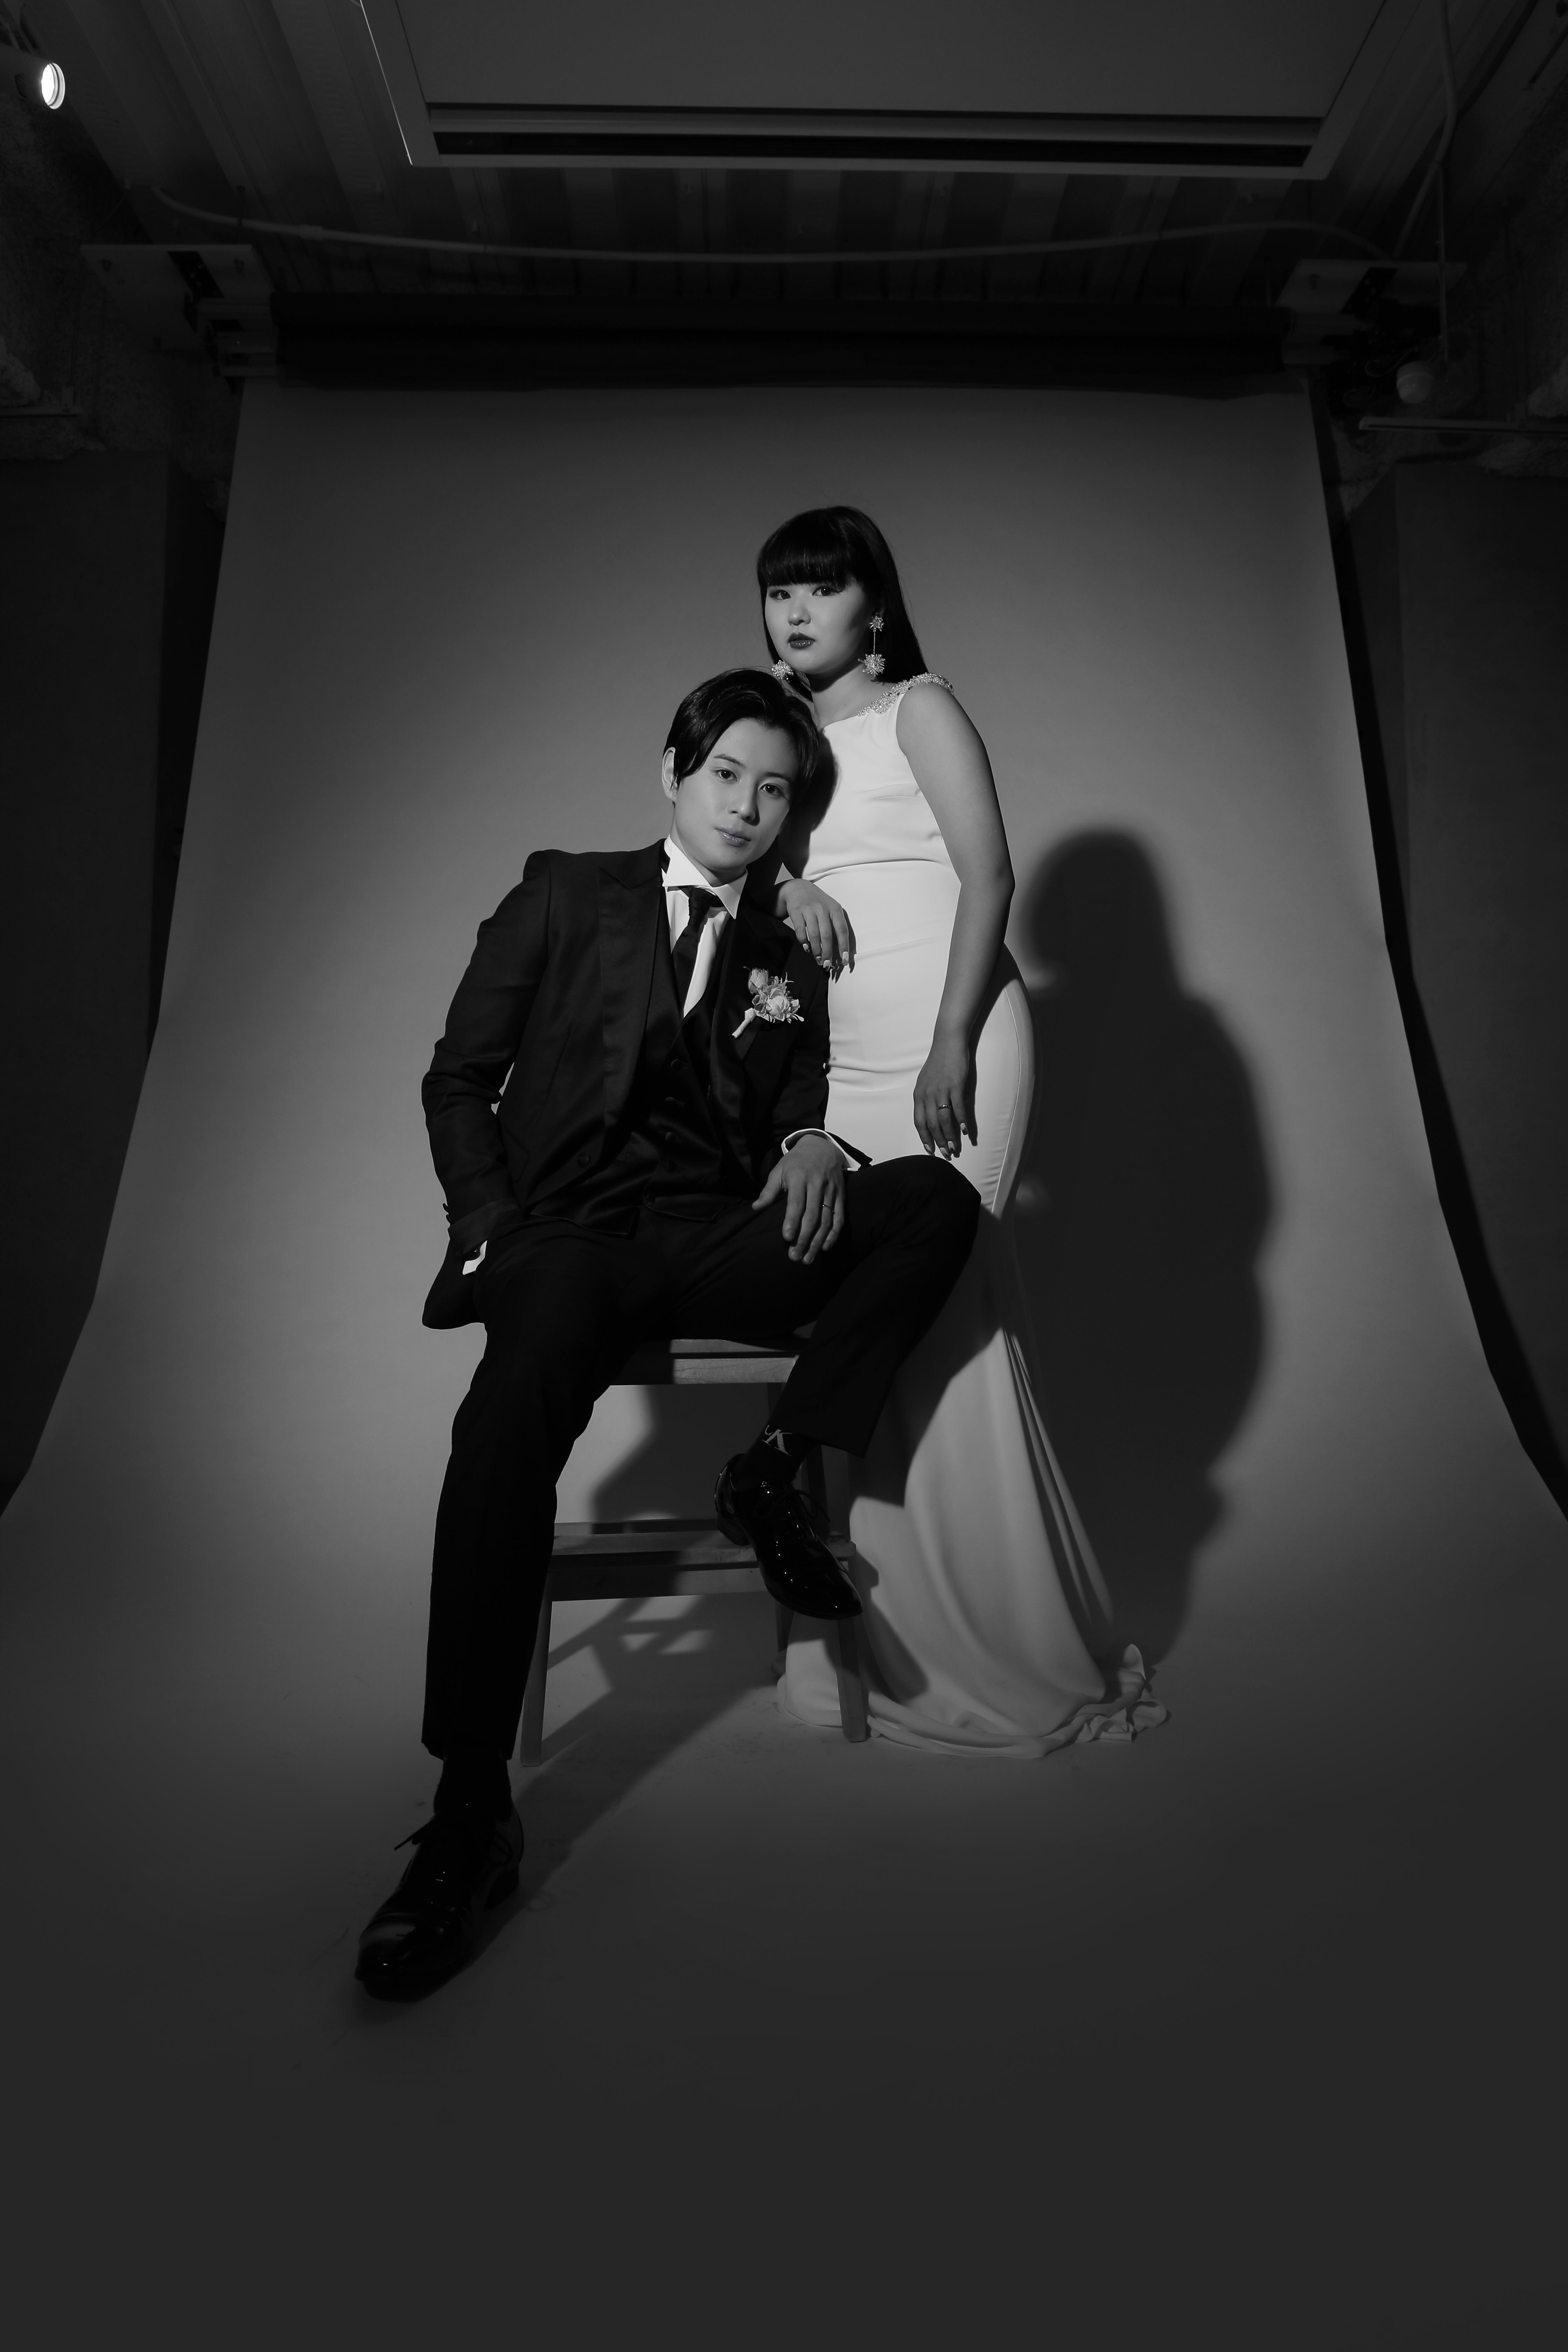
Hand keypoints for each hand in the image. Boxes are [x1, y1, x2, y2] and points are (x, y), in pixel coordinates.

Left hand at [752, 1133, 846, 1262]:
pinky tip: (825, 1246)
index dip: (792, 1221)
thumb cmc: (795, 1162)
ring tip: (808, 1258)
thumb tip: (756, 1208)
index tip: (787, 1237)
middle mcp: (817, 1184)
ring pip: (826, 1220)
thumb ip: (768, 1191)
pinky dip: (834, 1234)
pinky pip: (840, 1217)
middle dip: (804, 1238)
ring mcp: (831, 1191)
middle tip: (795, 1256)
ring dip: (817, 1241)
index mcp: (799, 1178)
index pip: (796, 1203)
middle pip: (812, 1216)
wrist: (821, 1147)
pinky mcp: (841, 1195)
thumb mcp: (779, 1171)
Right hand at [776, 878, 855, 973]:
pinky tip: (807, 948)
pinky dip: (804, 942)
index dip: (844, 947)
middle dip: (827, 953)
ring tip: (817, 959)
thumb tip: (840, 950)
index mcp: (835, 909)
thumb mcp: (830, 909)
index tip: (845, 961)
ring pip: (814, 936)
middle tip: (826, 964)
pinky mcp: (796, 912)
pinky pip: (801, 932)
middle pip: (827, 936)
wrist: (798, 888)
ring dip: (816, 951)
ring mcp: (809, 910)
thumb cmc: (818, 903)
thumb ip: (835, 925)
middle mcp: (823, 908)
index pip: (842, 930)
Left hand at [913, 1033, 975, 1158]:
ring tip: (955, 1147)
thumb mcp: (927, 1082)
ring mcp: (941, 1090)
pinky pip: (958, 1108)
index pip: (918, 1122)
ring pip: (944, 1120)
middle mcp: (928, 1095)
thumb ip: (928, 1099)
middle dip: (938, 1142)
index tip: (930, 1150)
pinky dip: (962, 1121)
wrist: (948, 1042)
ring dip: (950, 1136)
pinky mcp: (955, 1085)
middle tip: (946, 1154)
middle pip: (931, 1125)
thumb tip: (933, 1116)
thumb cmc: (938, 1062)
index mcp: (919, 1095)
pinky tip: (965, 1131)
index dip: (924, 1138)